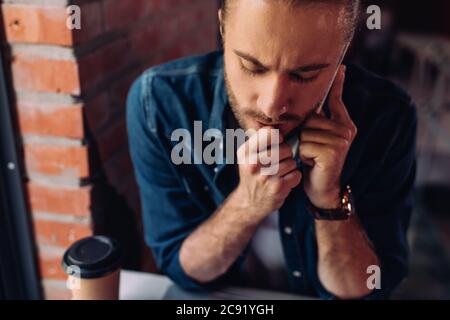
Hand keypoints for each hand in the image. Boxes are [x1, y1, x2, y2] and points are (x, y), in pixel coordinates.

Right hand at [234, 128, 301, 220]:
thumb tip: (277, 125)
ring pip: (291, 162)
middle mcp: (253, 164)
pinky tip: (285, 180)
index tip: (277, 144)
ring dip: (290, 166)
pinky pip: (296, 174)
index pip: (270, 134)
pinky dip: (294, 177)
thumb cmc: (253, 174)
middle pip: (285, 148)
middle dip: (286, 154)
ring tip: (281, 172)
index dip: (278, 138)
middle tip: (280, 161)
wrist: (249, 202)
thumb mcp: (247, 155)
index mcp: (245, 152)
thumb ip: (259, 139)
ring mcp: (265, 177)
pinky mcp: (276, 189)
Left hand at [299, 65, 356, 208]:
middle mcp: (345, 129)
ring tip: (311, 157)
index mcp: (342, 124)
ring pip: (306, 131)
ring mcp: (342, 139)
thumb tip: (302, 104)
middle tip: (310, 150)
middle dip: (303, 134)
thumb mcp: (313, 139)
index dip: (337, 83)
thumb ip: (314, 122)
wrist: (321, 189)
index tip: (340, 66)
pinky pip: (306, 143)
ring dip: (302, 146)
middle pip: (310, 118)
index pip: (336, 99)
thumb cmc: (313, 163)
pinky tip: (312, 162)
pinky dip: (303, 154)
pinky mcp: (334, 151)